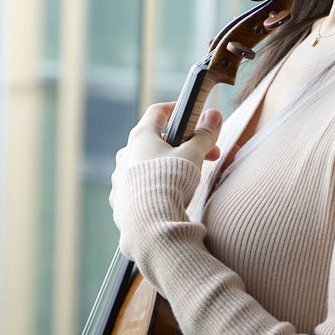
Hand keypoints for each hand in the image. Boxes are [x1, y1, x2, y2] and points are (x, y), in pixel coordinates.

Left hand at [108, 102, 222, 209]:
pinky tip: (168, 196)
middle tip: (207, 154)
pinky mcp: (120, 200)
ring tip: (188, 178)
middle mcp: (126, 153)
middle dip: (184, 145)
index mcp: (141, 136)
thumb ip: (204, 135)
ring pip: (146, 164)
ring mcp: (120, 177)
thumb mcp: (193, 154)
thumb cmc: (170, 183)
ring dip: (167, 166)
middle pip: (156, 141)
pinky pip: (138, 186)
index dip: (176, 109)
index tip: (192, 114)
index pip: (158, 112)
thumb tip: (214, 115)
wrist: (150, 225)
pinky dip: (153, 186)